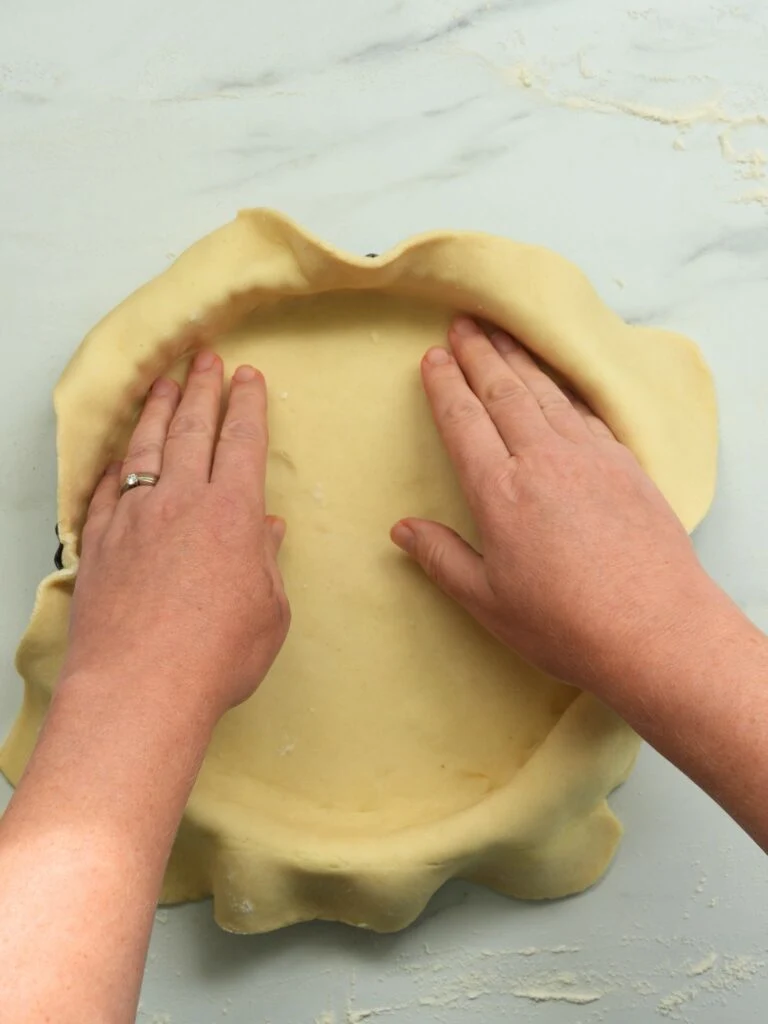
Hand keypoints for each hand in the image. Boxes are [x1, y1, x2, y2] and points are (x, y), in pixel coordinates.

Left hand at [64, 351, 289, 718]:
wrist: (139, 687)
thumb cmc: (217, 655)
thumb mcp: (269, 610)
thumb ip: (265, 561)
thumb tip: (265, 527)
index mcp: (230, 512)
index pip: (241, 441)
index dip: (247, 405)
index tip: (249, 377)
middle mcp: (179, 501)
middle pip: (191, 429)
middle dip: (202, 388)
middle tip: (206, 358)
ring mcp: (133, 518)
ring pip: (144, 447)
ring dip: (157, 410)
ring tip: (164, 383)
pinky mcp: (98, 543)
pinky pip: (105, 490)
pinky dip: (113, 466)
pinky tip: (117, 457)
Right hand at [391, 317, 713, 692]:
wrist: (656, 630)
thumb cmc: (566, 624)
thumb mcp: (488, 602)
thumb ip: (442, 558)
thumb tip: (402, 529)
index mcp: (499, 492)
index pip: (463, 422)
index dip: (445, 386)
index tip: (433, 357)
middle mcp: (542, 461)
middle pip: (503, 393)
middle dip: (479, 354)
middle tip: (463, 323)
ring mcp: (589, 457)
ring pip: (545, 393)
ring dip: (519, 359)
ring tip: (501, 334)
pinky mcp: (625, 465)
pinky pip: (585, 412)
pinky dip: (563, 389)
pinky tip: (555, 383)